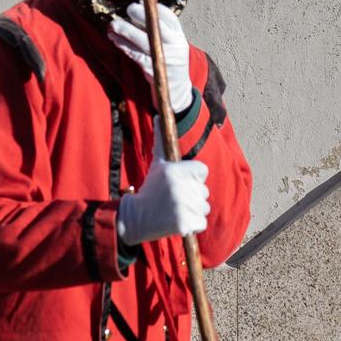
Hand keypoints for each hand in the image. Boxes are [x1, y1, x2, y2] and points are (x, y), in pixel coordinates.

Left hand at [109, 3, 193, 108]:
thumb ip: (161, 32)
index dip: (156, 9)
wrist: (176, 92)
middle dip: (141, 15)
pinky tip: (115, 40)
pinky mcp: (154, 70)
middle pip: (157, 27)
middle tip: (128, 8)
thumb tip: (137, 11)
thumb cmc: (170, 64)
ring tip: (113, 25)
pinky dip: (124, 45)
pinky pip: (136, 55)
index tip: (141, 2)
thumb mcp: (172, 46)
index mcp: (180, 38)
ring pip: (143, 40)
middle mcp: (175, 47)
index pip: (170, 18)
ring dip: (126, 31)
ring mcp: (165, 59)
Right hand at [117, 120, 211, 243]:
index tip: (179, 184)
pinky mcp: (185, 224)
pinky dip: (192, 225)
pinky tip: (176, 221)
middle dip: (192, 197)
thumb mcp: (157, 164)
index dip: (194, 178)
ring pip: (204, 208)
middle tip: (173, 199)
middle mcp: (181, 187)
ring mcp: (183, 206)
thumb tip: (158, 116)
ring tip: (174, 210)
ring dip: (193, 211)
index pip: (203, 171)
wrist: (136, 217)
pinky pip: (201, 223)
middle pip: (204, 191)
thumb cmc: (150, 189)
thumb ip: (160, 141)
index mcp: (176, 170)